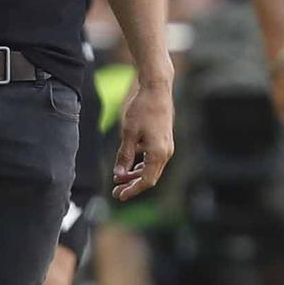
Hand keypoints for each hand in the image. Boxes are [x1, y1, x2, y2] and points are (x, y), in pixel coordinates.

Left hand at [112, 79, 173, 201]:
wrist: (157, 89)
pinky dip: (142, 166)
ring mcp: (167, 146)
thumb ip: (124, 155)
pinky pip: (154, 160)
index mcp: (158, 153)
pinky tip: (131, 166)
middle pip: (150, 177)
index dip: (132, 190)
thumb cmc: (142, 109)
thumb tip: (119, 174)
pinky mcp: (165, 140)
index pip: (146, 180)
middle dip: (133, 186)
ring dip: (137, 176)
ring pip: (152, 169)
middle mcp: (166, 152)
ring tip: (120, 179)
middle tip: (116, 192)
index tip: (119, 195)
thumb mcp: (129, 133)